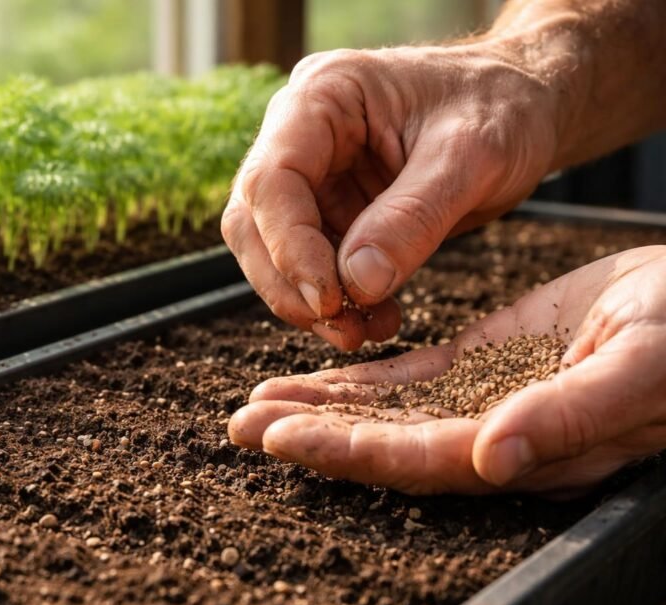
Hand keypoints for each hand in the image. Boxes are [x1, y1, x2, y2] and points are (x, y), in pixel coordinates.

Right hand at [221, 40, 562, 349]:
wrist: (528, 108)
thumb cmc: (504, 107)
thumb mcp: (474, 155)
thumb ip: (415, 216)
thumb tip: (356, 282)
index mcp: (322, 95)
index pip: (272, 178)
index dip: (289, 245)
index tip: (330, 299)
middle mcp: (300, 133)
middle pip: (254, 220)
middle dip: (288, 282)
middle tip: (339, 326)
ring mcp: (311, 175)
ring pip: (271, 252)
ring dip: (308, 302)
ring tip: (362, 332)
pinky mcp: (329, 211)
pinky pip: (310, 267)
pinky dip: (336, 303)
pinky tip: (377, 320)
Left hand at [228, 246, 665, 495]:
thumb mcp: (642, 366)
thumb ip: (570, 416)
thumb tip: (492, 459)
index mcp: (530, 450)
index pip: (422, 459)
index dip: (350, 453)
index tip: (281, 439)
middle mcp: (494, 436)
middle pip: (387, 443)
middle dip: (312, 436)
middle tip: (238, 427)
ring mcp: (481, 401)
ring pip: (386, 413)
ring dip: (319, 410)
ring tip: (253, 406)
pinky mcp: (479, 365)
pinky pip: (405, 380)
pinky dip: (353, 382)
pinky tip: (307, 380)